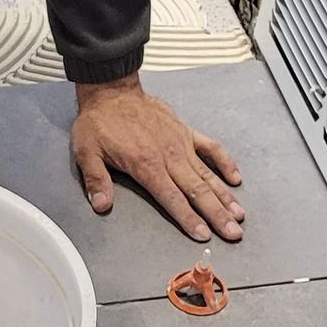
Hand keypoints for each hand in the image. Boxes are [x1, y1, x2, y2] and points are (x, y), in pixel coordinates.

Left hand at [71, 76, 244, 241]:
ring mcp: (181, 143)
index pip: (172, 199)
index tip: (204, 234)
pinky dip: (225, 162)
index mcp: (146, 164)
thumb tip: (101, 205)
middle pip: (198, 191)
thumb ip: (96, 181)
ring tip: (239, 214)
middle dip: (217, 215)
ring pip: (208, 174)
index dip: (189, 218)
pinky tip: (236, 178)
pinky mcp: (185, 132)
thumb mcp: (87, 152)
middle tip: (234, 233)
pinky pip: (211, 148)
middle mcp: (169, 156)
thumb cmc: (99, 122)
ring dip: (225, 196)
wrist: (111, 92)